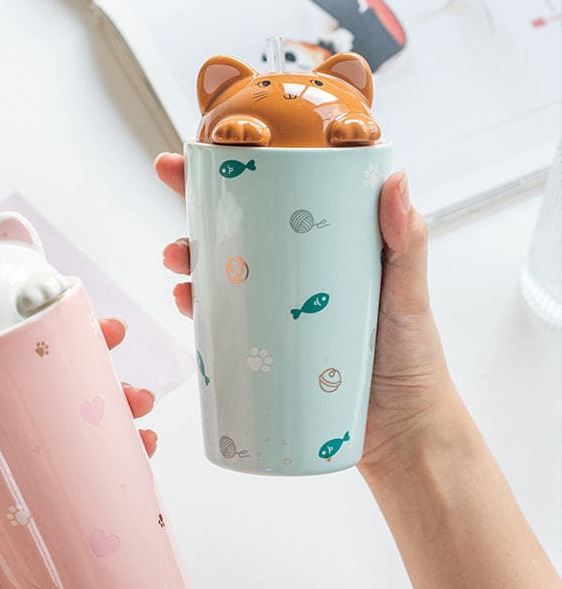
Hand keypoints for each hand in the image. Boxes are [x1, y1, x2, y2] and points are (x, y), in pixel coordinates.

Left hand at [0, 318, 156, 588]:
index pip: (13, 383)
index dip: (41, 346)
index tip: (64, 319)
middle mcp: (19, 462)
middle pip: (63, 401)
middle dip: (97, 370)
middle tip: (119, 355)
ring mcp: (50, 491)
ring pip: (93, 435)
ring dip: (123, 410)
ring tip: (140, 410)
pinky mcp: (77, 522)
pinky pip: (110, 482)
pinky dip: (132, 461)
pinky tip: (144, 450)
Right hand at [155, 152, 458, 474]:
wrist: (401, 431)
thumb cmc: (412, 359)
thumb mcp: (408, 294)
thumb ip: (407, 242)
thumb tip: (397, 180)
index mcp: (324, 250)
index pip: (275, 201)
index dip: (234, 176)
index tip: (197, 156)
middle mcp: (294, 275)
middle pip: (236, 234)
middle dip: (195, 217)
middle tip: (177, 213)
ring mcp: (276, 312)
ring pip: (221, 277)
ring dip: (190, 263)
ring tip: (179, 263)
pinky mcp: (264, 350)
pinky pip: (224, 324)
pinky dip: (200, 310)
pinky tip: (188, 304)